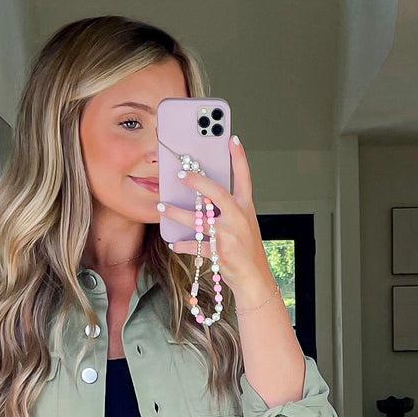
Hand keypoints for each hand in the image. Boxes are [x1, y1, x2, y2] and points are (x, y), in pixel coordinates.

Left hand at [159, 135, 274, 304]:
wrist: (254, 278)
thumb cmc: (245, 248)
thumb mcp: (243, 223)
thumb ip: (226, 208)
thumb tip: (200, 195)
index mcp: (246, 207)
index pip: (244, 177)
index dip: (239, 157)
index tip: (232, 138)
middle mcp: (239, 218)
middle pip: (217, 193)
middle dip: (197, 182)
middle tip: (180, 174)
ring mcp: (229, 235)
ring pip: (199, 220)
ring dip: (178, 213)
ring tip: (163, 207)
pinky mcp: (219, 252)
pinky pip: (195, 245)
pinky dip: (182, 244)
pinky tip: (173, 242)